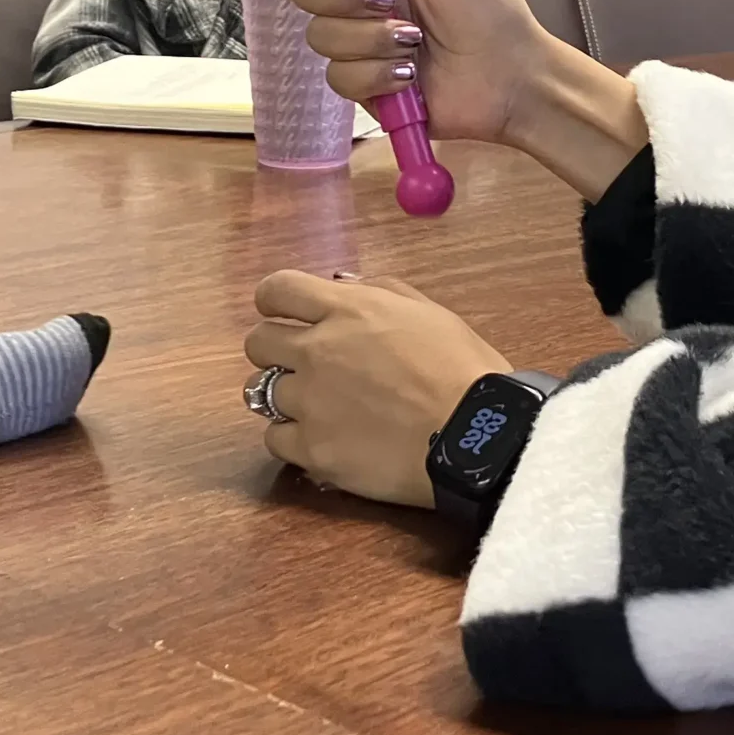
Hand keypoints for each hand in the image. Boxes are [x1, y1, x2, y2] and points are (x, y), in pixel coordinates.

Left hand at [244, 270, 512, 506]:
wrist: (476, 437)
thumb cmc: (465, 370)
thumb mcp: (429, 313)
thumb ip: (379, 292)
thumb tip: (340, 284)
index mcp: (347, 310)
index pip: (276, 289)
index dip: (275, 302)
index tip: (287, 315)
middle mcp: (318, 351)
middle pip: (257, 342)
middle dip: (275, 350)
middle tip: (305, 365)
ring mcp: (311, 403)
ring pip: (260, 393)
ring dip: (286, 396)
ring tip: (318, 408)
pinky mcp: (313, 450)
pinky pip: (275, 440)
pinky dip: (293, 439)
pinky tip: (322, 440)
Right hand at [291, 0, 552, 145]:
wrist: (511, 78)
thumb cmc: (492, 13)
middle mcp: (361, 1)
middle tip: (388, 0)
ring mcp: (360, 44)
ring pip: (322, 35)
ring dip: (372, 38)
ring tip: (415, 43)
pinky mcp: (364, 84)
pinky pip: (341, 77)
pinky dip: (377, 74)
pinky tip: (409, 76)